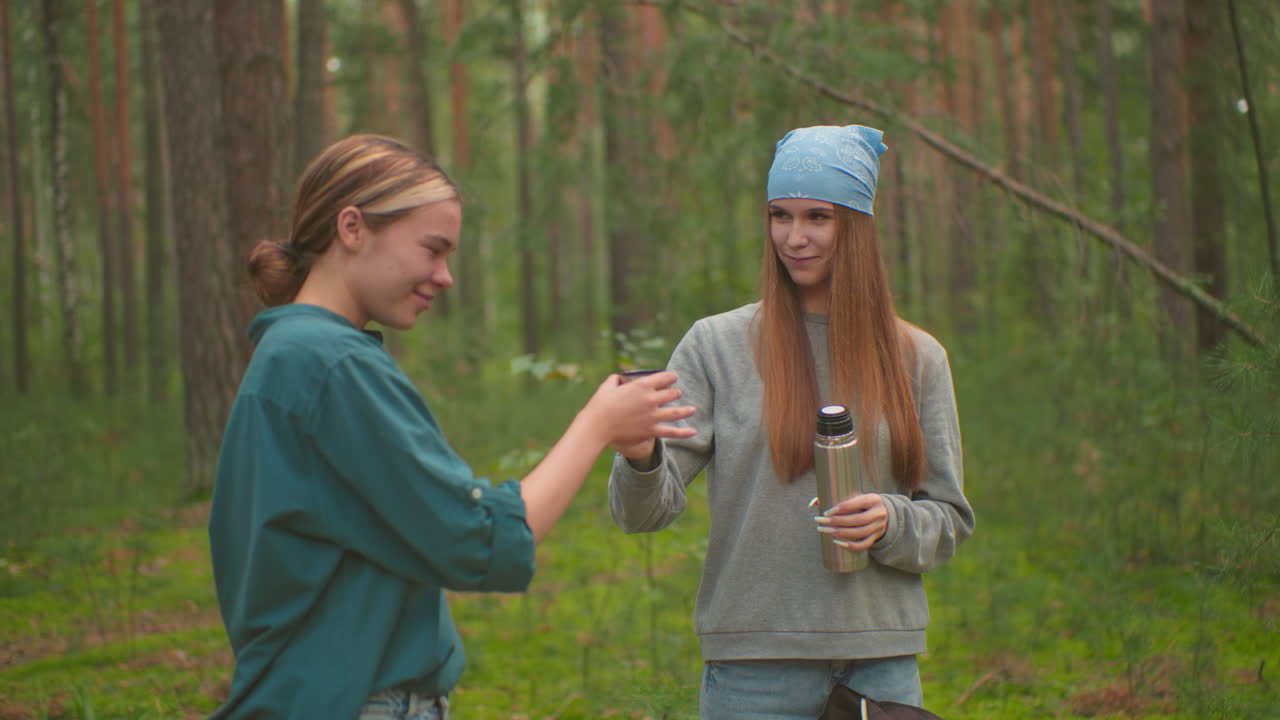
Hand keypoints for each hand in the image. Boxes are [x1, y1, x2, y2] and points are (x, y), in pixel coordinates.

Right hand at [581, 371, 695, 451]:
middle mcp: (651, 399)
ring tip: (692, 409)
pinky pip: (672, 432)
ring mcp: (653, 416)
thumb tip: (620, 379)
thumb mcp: (608, 385)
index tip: (673, 377)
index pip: (664, 378)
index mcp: (642, 386)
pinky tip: (693, 431)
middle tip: (676, 393)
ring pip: (676, 412)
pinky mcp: (651, 431)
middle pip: (671, 394)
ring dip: (685, 410)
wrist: (597, 426)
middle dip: (675, 392)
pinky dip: (684, 432)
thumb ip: (617, 379)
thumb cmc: (600, 405)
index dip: (671, 377)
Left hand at [813, 493, 887, 551]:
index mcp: (873, 499)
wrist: (882, 512)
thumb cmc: (860, 503)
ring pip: (860, 533)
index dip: (841, 508)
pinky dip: (850, 546)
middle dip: (837, 522)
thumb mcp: (853, 496)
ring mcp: (878, 527)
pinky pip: (864, 545)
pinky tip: (836, 542)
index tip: (826, 512)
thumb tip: (812, 504)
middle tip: (820, 521)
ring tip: (825, 530)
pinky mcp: (875, 537)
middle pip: (858, 520)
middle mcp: (878, 513)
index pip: (857, 503)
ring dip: (840, 533)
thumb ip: (832, 497)